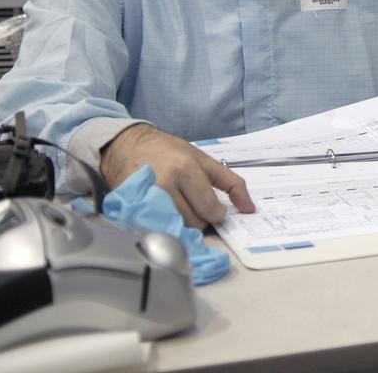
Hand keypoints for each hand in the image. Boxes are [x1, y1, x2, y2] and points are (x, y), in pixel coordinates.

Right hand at [101, 123, 255, 227]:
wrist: (127, 146)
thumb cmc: (168, 152)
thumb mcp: (203, 159)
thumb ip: (230, 182)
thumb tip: (250, 208)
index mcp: (185, 169)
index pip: (209, 207)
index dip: (217, 213)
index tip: (215, 209)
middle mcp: (165, 184)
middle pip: (194, 222)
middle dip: (200, 219)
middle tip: (194, 205)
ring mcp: (145, 199)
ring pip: (177, 229)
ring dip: (182, 223)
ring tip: (178, 207)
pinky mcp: (131, 209)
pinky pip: (157, 230)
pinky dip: (164, 227)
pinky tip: (164, 216)